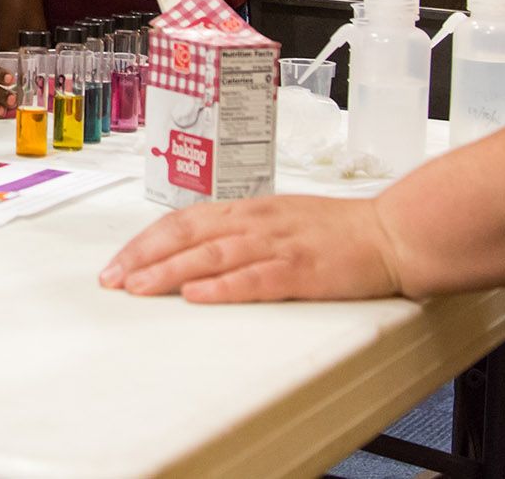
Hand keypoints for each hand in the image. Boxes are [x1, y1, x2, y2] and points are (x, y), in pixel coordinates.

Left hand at [99, 195, 404, 302]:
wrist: (392, 232)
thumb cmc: (338, 230)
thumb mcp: (278, 219)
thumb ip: (238, 232)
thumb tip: (194, 249)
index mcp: (248, 210)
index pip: (182, 221)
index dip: (146, 241)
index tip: (118, 262)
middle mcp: (256, 222)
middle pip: (186, 235)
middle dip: (143, 257)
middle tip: (112, 279)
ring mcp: (278, 244)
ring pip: (211, 255)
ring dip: (169, 271)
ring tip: (138, 286)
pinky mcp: (302, 270)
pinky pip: (255, 278)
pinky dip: (223, 287)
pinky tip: (197, 295)